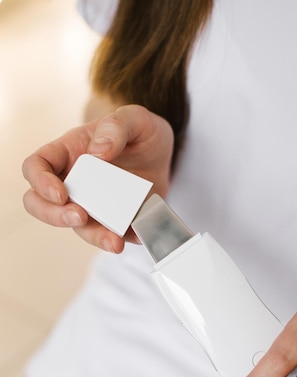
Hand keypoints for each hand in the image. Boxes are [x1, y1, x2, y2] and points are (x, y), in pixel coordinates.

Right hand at [22, 104, 173, 252]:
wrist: (164, 154)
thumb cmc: (140, 133)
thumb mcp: (135, 119)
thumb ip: (116, 127)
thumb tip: (98, 152)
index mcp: (67, 152)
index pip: (36, 166)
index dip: (40, 181)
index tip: (60, 193)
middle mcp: (73, 182)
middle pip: (42, 204)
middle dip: (56, 216)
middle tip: (80, 217)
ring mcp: (91, 205)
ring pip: (78, 227)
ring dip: (94, 236)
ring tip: (115, 241)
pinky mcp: (112, 221)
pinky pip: (111, 235)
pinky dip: (123, 238)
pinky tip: (136, 235)